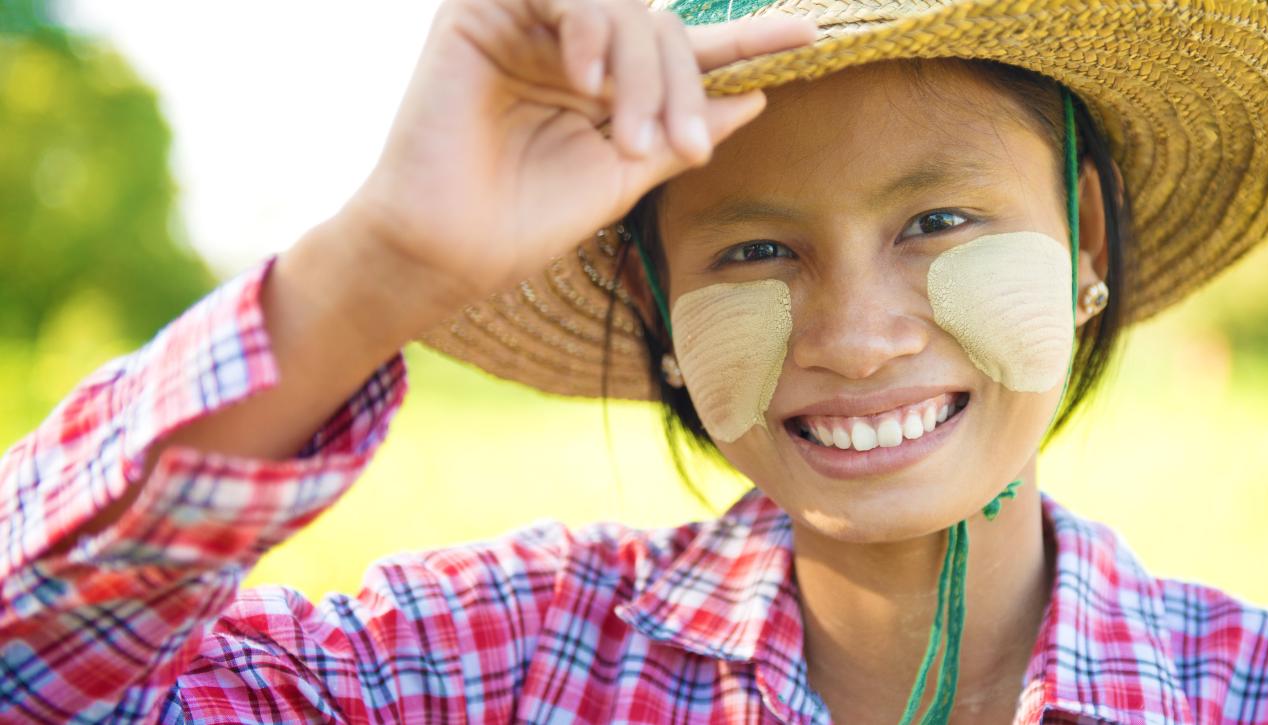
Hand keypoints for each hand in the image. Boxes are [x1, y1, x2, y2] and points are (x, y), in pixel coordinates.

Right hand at [336, 0, 817, 312]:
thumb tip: (756, 96)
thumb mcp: (627, 172)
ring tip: (630, 138)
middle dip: (682, 87)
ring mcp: (527, 23)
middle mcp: (571, 47)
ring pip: (623, 10)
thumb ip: (684, 128)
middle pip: (661, 29)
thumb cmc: (527, 219)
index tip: (809, 35)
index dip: (744, 38)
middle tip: (685, 151)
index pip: (682, 49)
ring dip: (641, 72)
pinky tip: (586, 83)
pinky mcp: (479, 8)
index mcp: (604, 84)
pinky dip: (590, 32)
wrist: (449, 249)